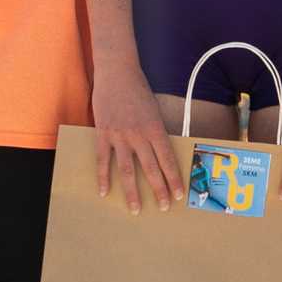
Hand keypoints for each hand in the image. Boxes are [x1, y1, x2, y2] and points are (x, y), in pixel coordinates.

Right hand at [91, 65, 183, 214]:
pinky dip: (103, 178)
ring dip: (132, 191)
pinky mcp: (103, 134)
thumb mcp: (155, 111)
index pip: (168, 160)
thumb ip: (156, 133)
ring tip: (135, 209)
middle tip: (163, 207)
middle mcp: (139, 135)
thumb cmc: (139, 91)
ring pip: (127, 170)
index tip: (178, 195)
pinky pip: (103, 160)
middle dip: (158, 190)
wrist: (117, 72)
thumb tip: (160, 155)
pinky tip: (105, 192)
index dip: (174, 179)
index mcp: (156, 129)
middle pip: (151, 169)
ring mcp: (119, 136)